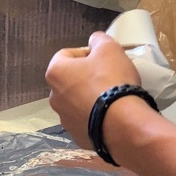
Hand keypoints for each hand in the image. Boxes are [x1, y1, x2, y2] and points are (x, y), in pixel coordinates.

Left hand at [44, 32, 139, 148]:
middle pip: (70, 79)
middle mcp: (53, 97)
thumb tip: (94, 41)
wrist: (122, 124)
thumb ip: (98, 40)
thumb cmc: (112, 80)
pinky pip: (85, 120)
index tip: (103, 58)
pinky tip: (111, 114)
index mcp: (55, 73)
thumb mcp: (109, 49)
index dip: (86, 52)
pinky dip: (95, 115)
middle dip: (87, 76)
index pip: (66, 54)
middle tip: (109, 76)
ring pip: (77, 101)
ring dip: (90, 96)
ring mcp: (64, 119)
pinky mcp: (77, 135)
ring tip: (112, 97)